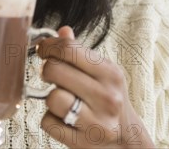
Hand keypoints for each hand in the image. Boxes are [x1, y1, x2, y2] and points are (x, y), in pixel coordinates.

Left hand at [37, 26, 154, 147]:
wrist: (125, 138)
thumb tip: (62, 31)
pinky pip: (48, 122)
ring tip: (62, 98)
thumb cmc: (109, 99)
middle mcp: (106, 96)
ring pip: (52, 98)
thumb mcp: (104, 73)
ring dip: (50, 98)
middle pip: (55, 70)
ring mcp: (96, 121)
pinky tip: (63, 118)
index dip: (49, 46)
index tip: (43, 49)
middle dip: (47, 70)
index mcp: (111, 73)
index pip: (69, 49)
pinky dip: (50, 119)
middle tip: (51, 74)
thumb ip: (82, 53)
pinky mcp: (82, 141)